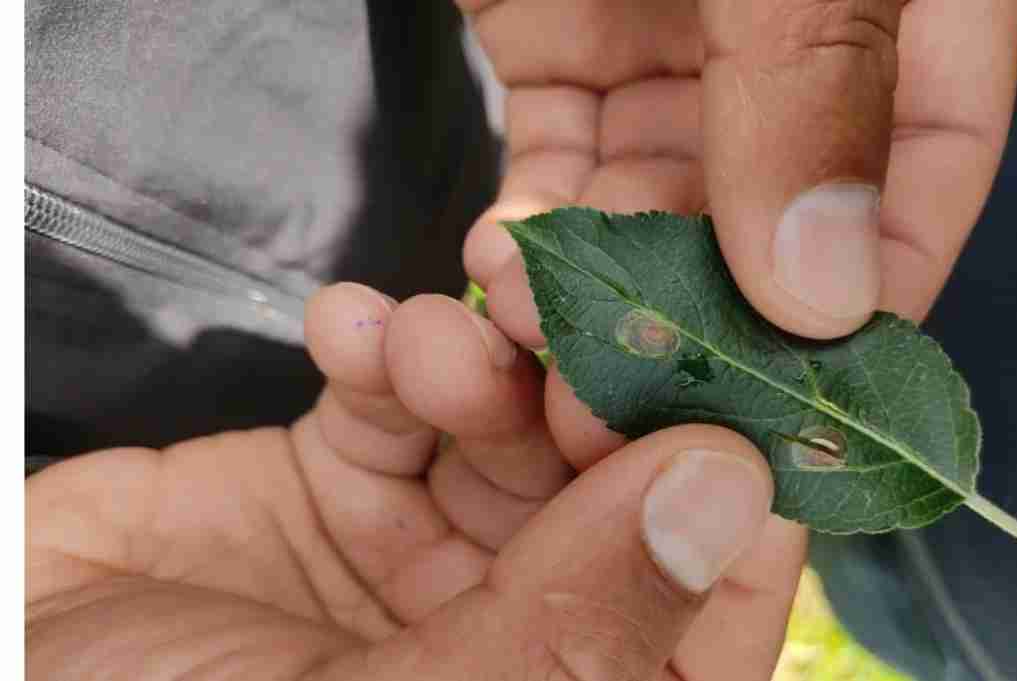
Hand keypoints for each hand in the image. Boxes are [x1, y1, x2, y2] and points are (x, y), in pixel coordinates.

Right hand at [27, 283, 803, 679]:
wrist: (1, 668)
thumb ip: (568, 629)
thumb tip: (724, 493)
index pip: (710, 605)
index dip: (723, 490)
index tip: (699, 388)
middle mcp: (516, 632)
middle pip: (611, 485)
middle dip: (582, 386)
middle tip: (549, 311)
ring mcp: (429, 550)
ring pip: (511, 421)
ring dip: (477, 358)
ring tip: (424, 342)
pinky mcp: (342, 474)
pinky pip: (400, 392)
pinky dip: (384, 349)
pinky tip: (351, 331)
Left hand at [459, 0, 1016, 338]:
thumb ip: (814, 78)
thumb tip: (832, 289)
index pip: (934, 146)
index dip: (885, 266)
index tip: (822, 370)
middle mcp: (792, 28)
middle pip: (779, 202)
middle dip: (712, 305)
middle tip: (645, 391)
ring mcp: (672, 41)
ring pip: (660, 204)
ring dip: (606, 285)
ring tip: (543, 342)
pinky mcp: (558, 44)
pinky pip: (562, 168)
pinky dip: (534, 230)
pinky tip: (500, 268)